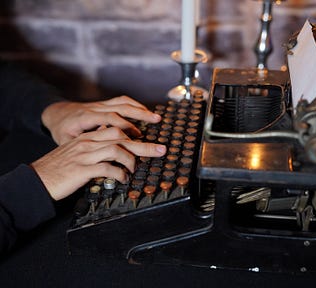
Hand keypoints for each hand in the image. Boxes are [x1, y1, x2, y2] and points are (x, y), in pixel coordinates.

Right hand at [30, 127, 165, 200]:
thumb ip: (95, 151)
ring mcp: (85, 155)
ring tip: (134, 169)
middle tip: (161, 150)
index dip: (134, 135)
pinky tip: (122, 179)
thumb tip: (115, 155)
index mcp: (88, 137)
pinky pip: (107, 168)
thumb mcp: (78, 154)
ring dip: (131, 160)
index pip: (116, 130)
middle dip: (144, 144)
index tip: (148, 140)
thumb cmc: (59, 169)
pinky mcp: (82, 169)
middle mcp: (88, 142)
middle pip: (122, 137)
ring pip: (117, 149)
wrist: (37, 179)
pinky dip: (119, 174)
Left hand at [41, 95, 161, 144]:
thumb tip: (104, 148)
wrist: (56, 114)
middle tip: (156, 120)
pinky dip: (134, 105)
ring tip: (155, 116)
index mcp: (86, 117)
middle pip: (121, 107)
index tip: (136, 136)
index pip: (109, 119)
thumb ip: (83, 144)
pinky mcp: (104, 104)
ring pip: (123, 103)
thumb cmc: (61, 130)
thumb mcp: (66, 141)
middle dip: (140, 114)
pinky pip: (121, 101)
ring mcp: (100, 105)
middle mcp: (95, 108)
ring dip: (140, 109)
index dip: (124, 126)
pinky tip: (144, 111)